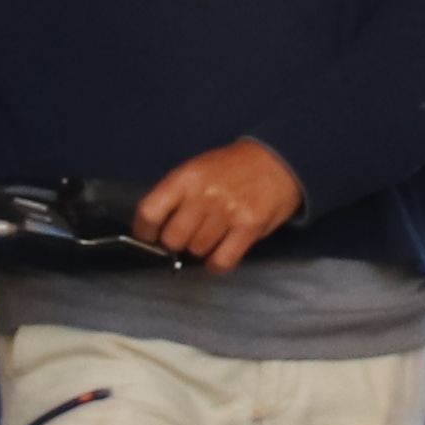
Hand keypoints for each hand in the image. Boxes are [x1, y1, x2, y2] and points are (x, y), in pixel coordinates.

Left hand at [130, 136, 306, 269]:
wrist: (279, 160)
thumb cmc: (234, 167)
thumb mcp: (199, 169)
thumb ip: (177, 195)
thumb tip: (155, 227)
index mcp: (186, 177)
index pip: (149, 212)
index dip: (144, 231)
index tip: (149, 236)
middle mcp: (204, 195)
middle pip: (173, 239)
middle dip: (176, 242)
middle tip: (188, 235)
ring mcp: (228, 212)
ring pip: (197, 251)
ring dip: (200, 250)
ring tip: (212, 236)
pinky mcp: (249, 227)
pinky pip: (221, 261)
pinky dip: (217, 264)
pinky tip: (220, 254)